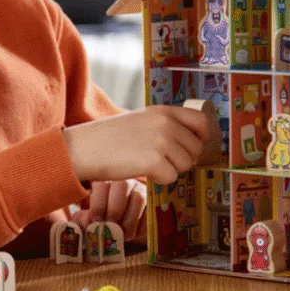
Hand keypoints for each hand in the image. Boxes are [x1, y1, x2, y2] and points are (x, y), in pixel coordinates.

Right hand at [62, 105, 208, 185]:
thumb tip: (193, 145)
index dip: (203, 138)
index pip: (201, 121)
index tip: (195, 147)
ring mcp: (161, 142)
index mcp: (164, 111)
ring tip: (148, 164)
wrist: (86, 147)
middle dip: (183, 159)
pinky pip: (171, 177)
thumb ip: (166, 126)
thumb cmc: (111, 138)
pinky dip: (159, 179)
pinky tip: (142, 171)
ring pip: (185, 165)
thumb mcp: (142, 120)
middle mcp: (166, 123)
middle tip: (162, 160)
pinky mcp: (154, 161)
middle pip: (196, 148)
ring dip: (170, 170)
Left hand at [71, 179, 146, 240]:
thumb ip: (84, 219)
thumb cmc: (100, 216)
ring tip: (123, 235)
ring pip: (139, 197)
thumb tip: (88, 222)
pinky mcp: (152, 202)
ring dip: (130, 219)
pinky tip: (134, 234)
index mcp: (104, 180)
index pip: (102, 184)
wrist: (119, 220)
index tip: (96, 221)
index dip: (99, 204)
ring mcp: (140, 189)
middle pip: (122, 185)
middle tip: (110, 227)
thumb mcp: (89, 216)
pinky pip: (150, 210)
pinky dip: (142, 225)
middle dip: (115, 209)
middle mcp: (124, 180)